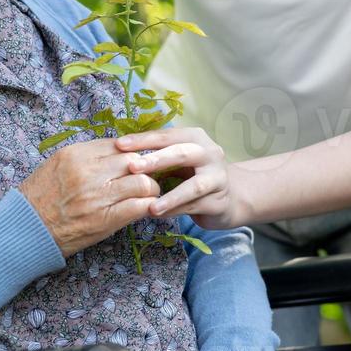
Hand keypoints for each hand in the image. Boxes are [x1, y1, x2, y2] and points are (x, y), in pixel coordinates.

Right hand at [19, 139, 161, 256]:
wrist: (25, 231)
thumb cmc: (40, 197)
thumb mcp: (58, 165)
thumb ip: (86, 157)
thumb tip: (118, 152)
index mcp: (76, 154)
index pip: (120, 145)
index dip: (132, 154)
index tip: (136, 163)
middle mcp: (88, 172)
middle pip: (135, 161)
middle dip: (146, 169)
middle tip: (146, 178)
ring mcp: (97, 196)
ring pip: (143, 183)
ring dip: (150, 190)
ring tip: (147, 195)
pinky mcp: (104, 220)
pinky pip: (139, 207)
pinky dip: (147, 207)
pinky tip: (146, 209)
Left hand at [113, 127, 240, 228]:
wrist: (231, 196)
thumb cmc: (195, 174)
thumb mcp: (178, 160)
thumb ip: (157, 156)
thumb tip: (120, 155)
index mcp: (195, 138)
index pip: (166, 136)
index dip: (143, 139)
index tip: (119, 144)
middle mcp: (210, 153)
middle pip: (182, 154)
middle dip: (156, 160)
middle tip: (133, 167)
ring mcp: (218, 177)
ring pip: (193, 186)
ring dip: (170, 196)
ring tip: (151, 205)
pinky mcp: (219, 201)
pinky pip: (195, 207)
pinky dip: (175, 211)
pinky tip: (159, 215)